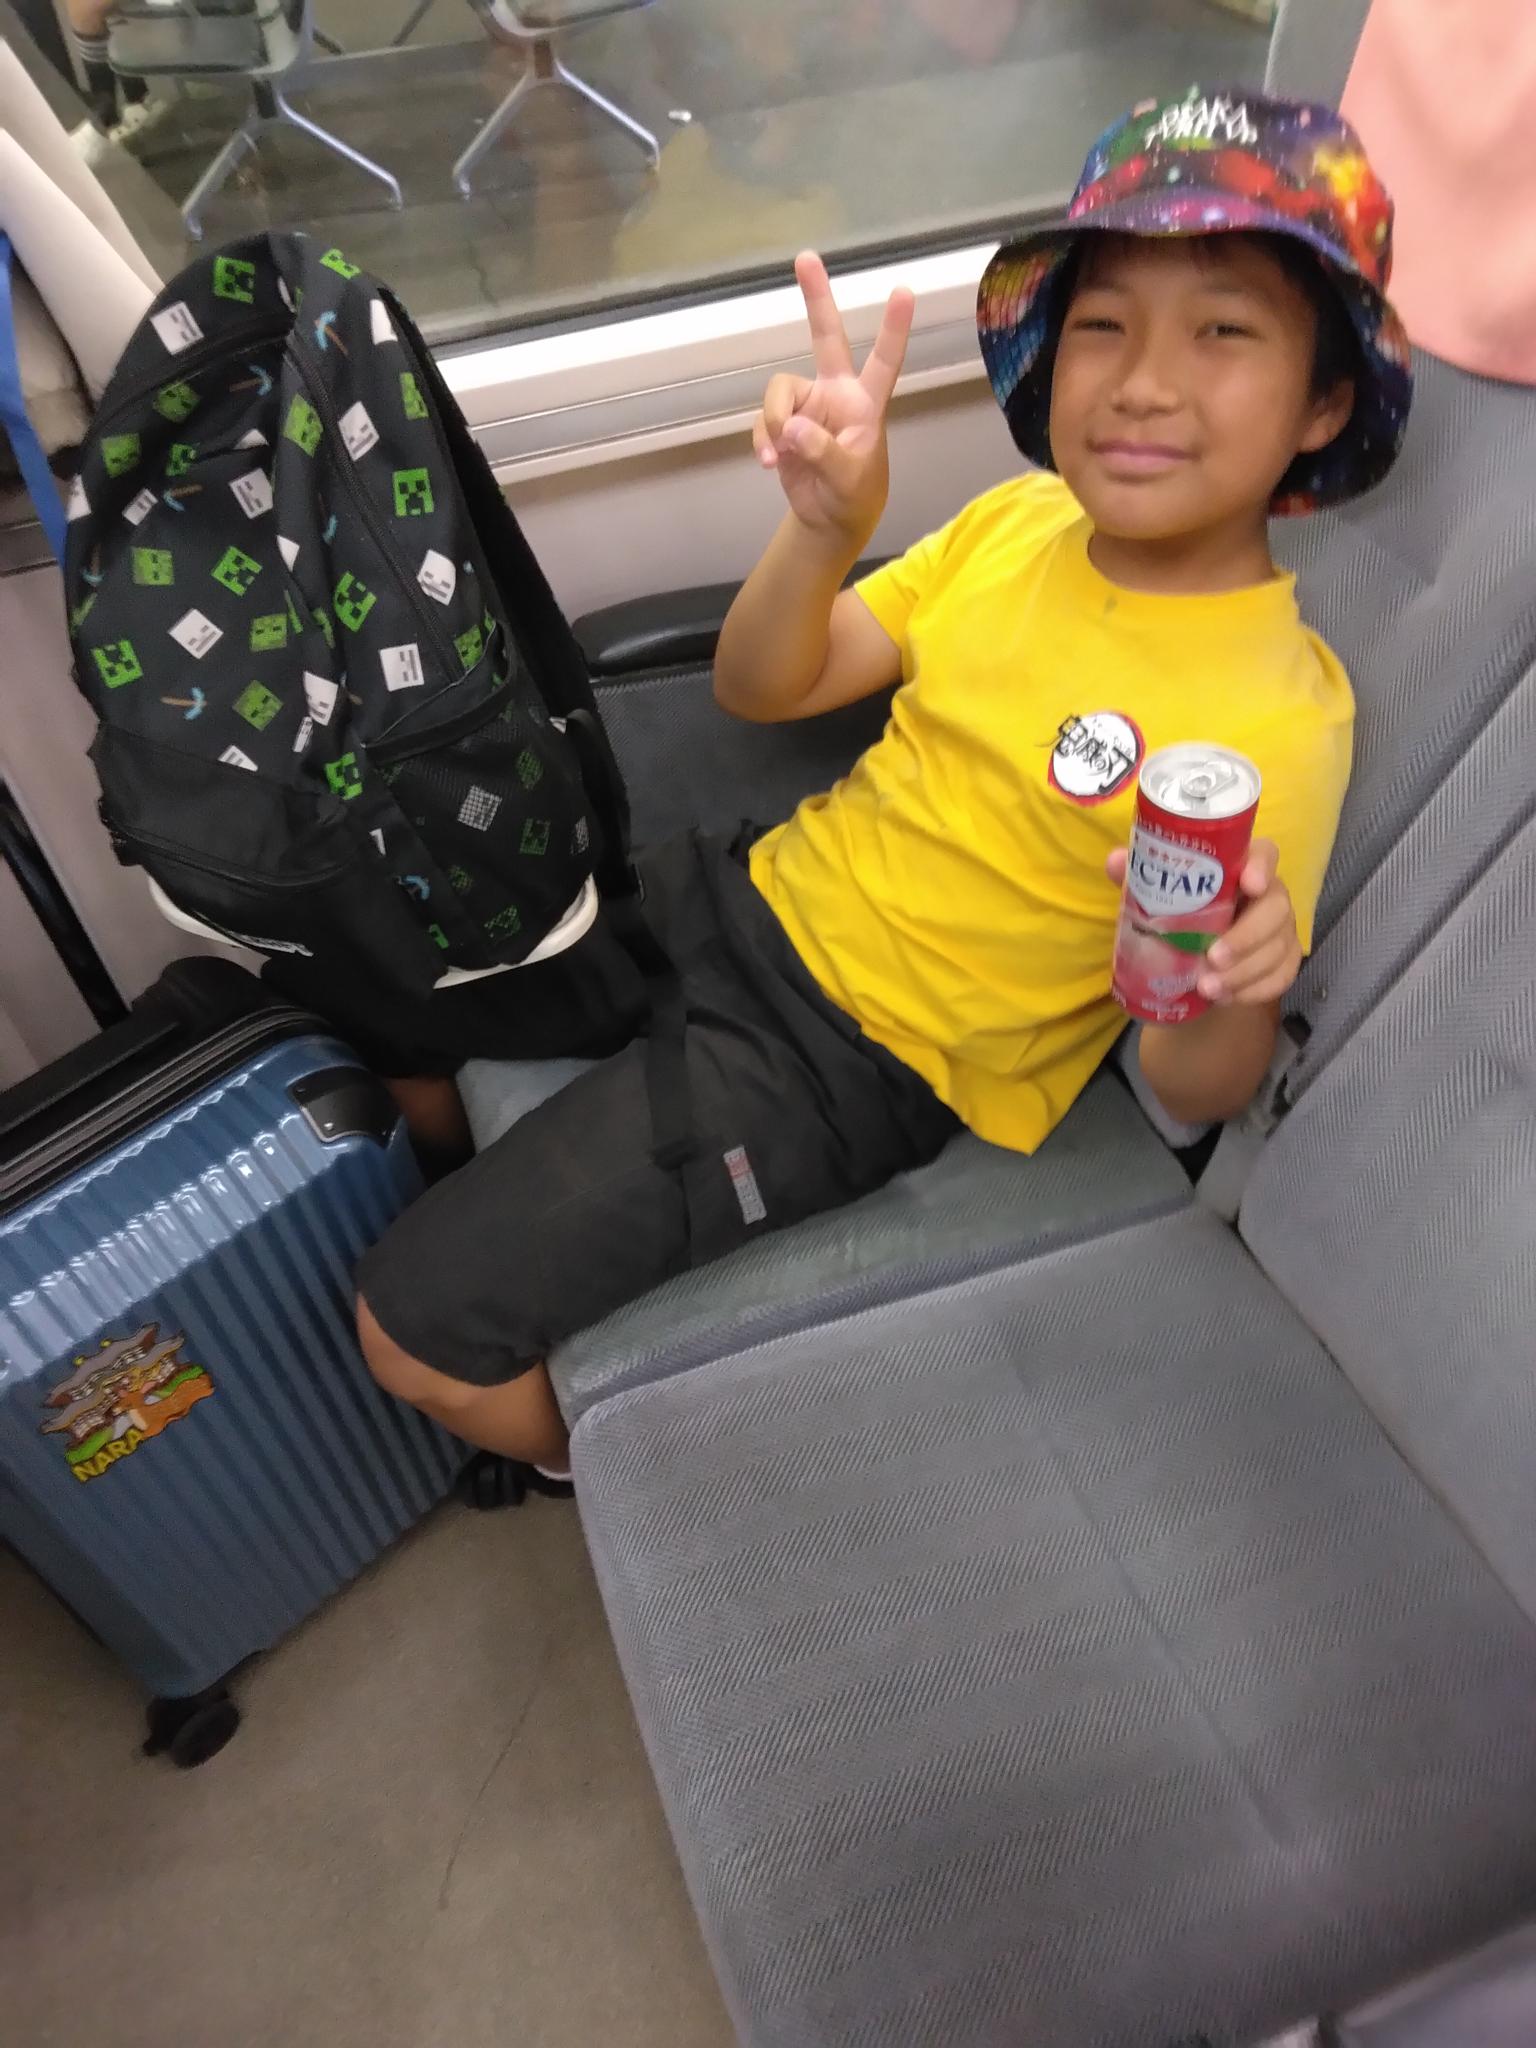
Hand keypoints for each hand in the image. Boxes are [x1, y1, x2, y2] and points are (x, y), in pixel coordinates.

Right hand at [752, 250, 914, 543]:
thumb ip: (823, 452)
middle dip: (816, 297)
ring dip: (774, 422)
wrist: (828, 519)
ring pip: (779, 391)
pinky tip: (771, 463)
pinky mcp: (783, 423)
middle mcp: (836, 393)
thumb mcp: (847, 480)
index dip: (894, 328)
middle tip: (806, 257)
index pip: (884, 361)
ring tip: (779, 456)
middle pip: (826, 336)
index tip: (904, 290)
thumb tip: (792, 428)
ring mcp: (807, 405)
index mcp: (865, 403)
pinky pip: (763, 420)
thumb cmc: (854, 496)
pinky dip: (762, 441)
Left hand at [1105, 837, 1301, 1006]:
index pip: (1265, 853)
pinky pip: (1280, 978)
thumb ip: (1141, 879)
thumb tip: (1114, 861)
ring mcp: (1280, 931)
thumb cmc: (1180, 921)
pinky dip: (1253, 990)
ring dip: (1243, 972)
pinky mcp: (1283, 964)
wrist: (1194, 972)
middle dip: (1246, 936)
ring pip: (1278, 947)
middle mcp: (1268, 896)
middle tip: (1212, 958)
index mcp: (1240, 870)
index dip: (1261, 865)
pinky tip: (1225, 998)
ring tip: (1207, 988)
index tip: (1248, 884)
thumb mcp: (1157, 900)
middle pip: (1276, 907)